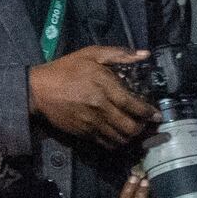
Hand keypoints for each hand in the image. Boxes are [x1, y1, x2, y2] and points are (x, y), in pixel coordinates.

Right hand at [28, 46, 157, 147]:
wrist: (39, 90)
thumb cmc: (67, 69)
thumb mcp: (92, 54)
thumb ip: (119, 54)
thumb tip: (145, 54)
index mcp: (103, 85)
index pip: (131, 105)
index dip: (147, 112)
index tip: (157, 115)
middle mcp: (99, 107)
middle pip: (129, 126)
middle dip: (142, 128)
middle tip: (148, 124)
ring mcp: (91, 122)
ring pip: (119, 138)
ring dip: (132, 137)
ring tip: (137, 131)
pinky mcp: (84, 133)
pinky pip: (106, 143)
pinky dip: (117, 143)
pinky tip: (121, 136)